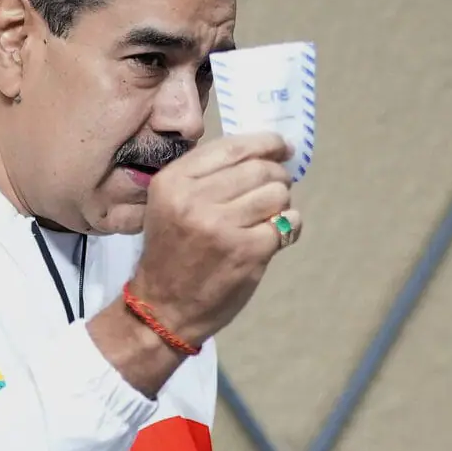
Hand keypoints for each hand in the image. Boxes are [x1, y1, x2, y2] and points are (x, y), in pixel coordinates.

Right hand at [130, 131, 302, 346]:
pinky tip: (274, 235)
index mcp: (173, 181)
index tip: (281, 147)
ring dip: (282, 202)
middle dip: (277, 175)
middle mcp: (194, 199)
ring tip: (268, 215)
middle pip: (260, 168)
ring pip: (277, 193)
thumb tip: (263, 150)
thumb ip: (206, 175)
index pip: (232, 147)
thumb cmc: (172, 251)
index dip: (265, 143)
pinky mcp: (247, 251)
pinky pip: (287, 223)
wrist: (163, 307)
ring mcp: (222, 226)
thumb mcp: (169, 203)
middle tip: (277, 187)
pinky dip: (288, 226)